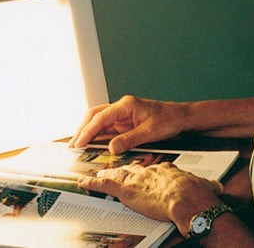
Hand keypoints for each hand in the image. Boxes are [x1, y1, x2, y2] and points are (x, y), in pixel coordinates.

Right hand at [70, 95, 186, 153]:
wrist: (179, 117)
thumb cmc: (168, 119)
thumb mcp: (149, 132)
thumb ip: (129, 140)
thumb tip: (111, 148)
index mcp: (126, 105)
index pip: (101, 117)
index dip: (88, 130)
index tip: (80, 142)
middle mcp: (121, 108)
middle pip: (95, 116)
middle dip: (83, 129)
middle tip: (73, 144)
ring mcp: (122, 115)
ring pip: (99, 121)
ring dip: (88, 133)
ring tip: (78, 145)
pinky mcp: (124, 122)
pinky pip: (107, 128)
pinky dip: (98, 136)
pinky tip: (92, 145)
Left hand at [78, 162, 222, 236]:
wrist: (186, 196)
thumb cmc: (194, 192)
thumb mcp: (199, 184)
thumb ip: (205, 185)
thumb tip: (217, 187)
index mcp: (163, 170)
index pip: (150, 170)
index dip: (143, 173)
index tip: (141, 174)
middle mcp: (147, 171)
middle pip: (130, 169)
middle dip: (119, 171)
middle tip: (109, 170)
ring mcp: (135, 178)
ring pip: (114, 174)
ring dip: (102, 175)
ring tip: (93, 175)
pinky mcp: (125, 188)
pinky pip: (104, 184)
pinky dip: (92, 183)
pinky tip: (84, 182)